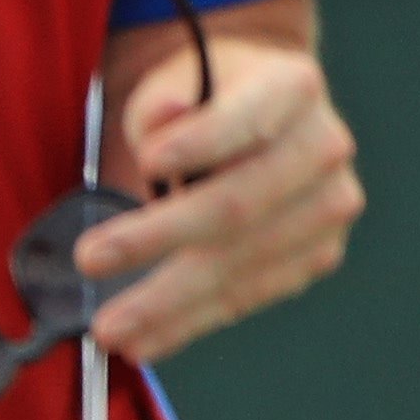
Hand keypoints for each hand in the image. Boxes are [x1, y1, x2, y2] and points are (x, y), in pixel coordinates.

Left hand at [72, 36, 364, 363]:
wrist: (264, 118)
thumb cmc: (206, 100)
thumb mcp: (176, 81)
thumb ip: (162, 108)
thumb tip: (161, 132)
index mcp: (293, 86)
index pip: (248, 119)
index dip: (201, 142)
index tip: (146, 162)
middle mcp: (324, 147)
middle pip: (238, 204)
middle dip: (158, 237)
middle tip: (90, 259)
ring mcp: (329, 206)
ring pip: (241, 264)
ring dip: (169, 302)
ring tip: (110, 327)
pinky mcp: (318, 254)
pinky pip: (249, 295)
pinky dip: (191, 321)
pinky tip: (145, 338)